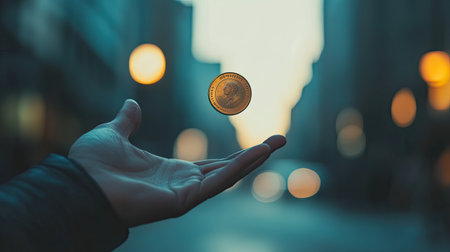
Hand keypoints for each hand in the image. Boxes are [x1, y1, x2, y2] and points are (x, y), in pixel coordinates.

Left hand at [68, 100, 285, 226]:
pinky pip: (217, 183)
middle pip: (227, 169)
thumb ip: (126, 121)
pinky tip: (258, 154)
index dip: (233, 155)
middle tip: (280, 140)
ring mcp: (184, 193)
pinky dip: (238, 169)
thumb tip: (130, 104)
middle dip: (254, 156)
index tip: (255, 145)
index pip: (211, 164)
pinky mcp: (183, 200)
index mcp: (170, 170)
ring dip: (253, 160)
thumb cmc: (92, 164)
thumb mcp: (112, 134)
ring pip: (228, 176)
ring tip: (277, 143)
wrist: (80, 182)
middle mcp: (182, 183)